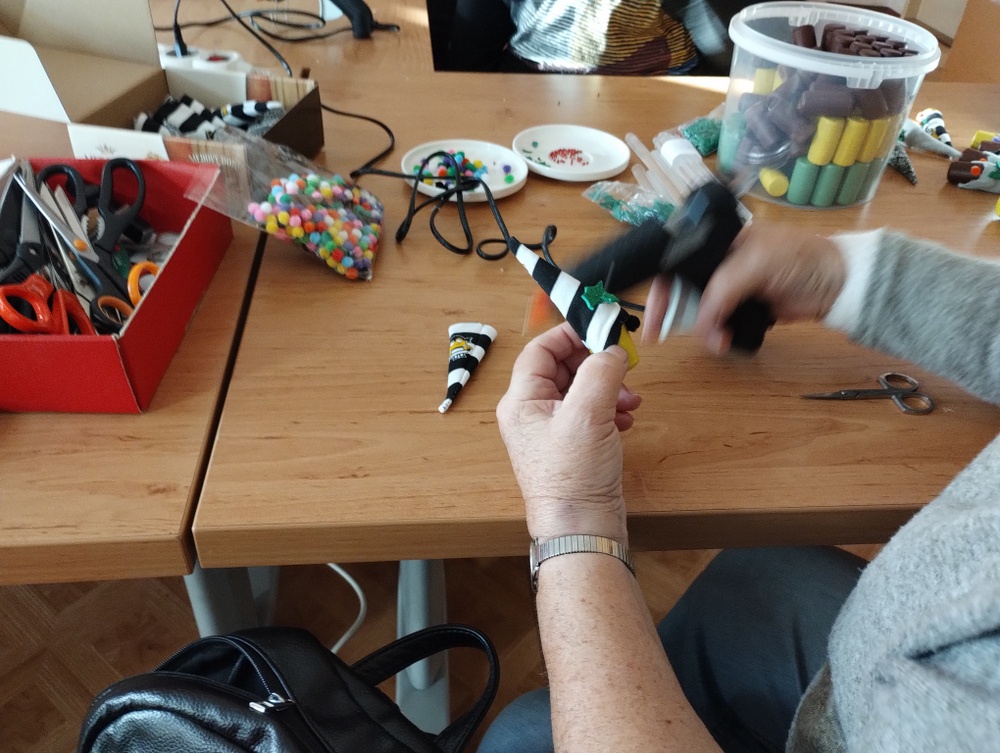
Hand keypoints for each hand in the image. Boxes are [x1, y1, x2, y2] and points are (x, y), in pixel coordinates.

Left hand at [496, 322, 641, 542]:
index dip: (570, 335)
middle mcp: (531, 414)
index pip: (540, 350)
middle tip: (622, 366)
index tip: (600, 328)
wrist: (582, 529)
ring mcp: (552, 431)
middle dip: (596, 364)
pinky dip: (610, 409)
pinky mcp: (572, 446)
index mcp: (521, 401)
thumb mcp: (587, 414)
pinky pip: (590, 413)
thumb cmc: (572, 480)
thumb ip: (600, 372)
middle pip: (563, 367)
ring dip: (608, 388)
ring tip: (628, 401)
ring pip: (580, 390)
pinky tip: (625, 419)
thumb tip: (612, 350)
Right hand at [642, 222, 845, 352]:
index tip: (652, 311)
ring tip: (714, 340)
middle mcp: (719, 262)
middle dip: (671, 312)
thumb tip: (699, 322)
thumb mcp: (755, 263)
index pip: (677, 261)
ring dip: (699, 328)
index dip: (660, 286)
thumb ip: (722, 289)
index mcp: (718, 241)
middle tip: (658, 336)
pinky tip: (724, 341)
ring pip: (698, 310)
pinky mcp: (745, 308)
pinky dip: (718, 335)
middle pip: (681, 288)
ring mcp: (732, 286)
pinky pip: (719, 324)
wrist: (838, 284)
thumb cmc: (800, 259)